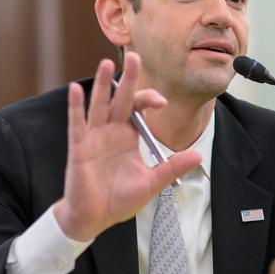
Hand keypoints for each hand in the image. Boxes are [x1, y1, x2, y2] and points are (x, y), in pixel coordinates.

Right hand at [51, 52, 201, 242]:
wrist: (94, 218)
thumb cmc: (119, 199)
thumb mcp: (151, 182)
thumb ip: (171, 168)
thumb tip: (198, 156)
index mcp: (128, 136)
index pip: (139, 108)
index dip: (149, 99)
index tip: (161, 101)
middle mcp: (111, 131)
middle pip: (121, 99)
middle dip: (128, 79)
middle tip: (135, 56)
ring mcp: (93, 137)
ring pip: (99, 105)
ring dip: (102, 85)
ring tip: (105, 63)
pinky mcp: (79, 148)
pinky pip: (76, 123)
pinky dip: (76, 106)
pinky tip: (76, 89)